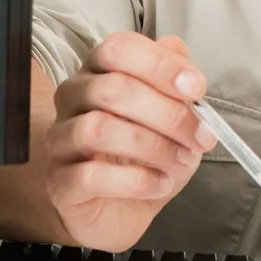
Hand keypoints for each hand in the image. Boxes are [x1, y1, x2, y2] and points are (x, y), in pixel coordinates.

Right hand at [45, 33, 215, 250]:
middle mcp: (73, 98)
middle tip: (201, 136)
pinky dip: (136, 181)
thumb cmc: (148, 157)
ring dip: (153, 146)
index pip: (119, 49)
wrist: (125, 211)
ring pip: (98, 129)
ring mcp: (60, 139)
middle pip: (113, 89)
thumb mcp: (174, 117)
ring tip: (183, 160)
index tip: (196, 89)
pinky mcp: (59, 181)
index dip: (160, 65)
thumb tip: (188, 73)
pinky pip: (91, 175)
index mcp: (99, 72)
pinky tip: (160, 184)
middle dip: (168, 113)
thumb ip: (178, 88)